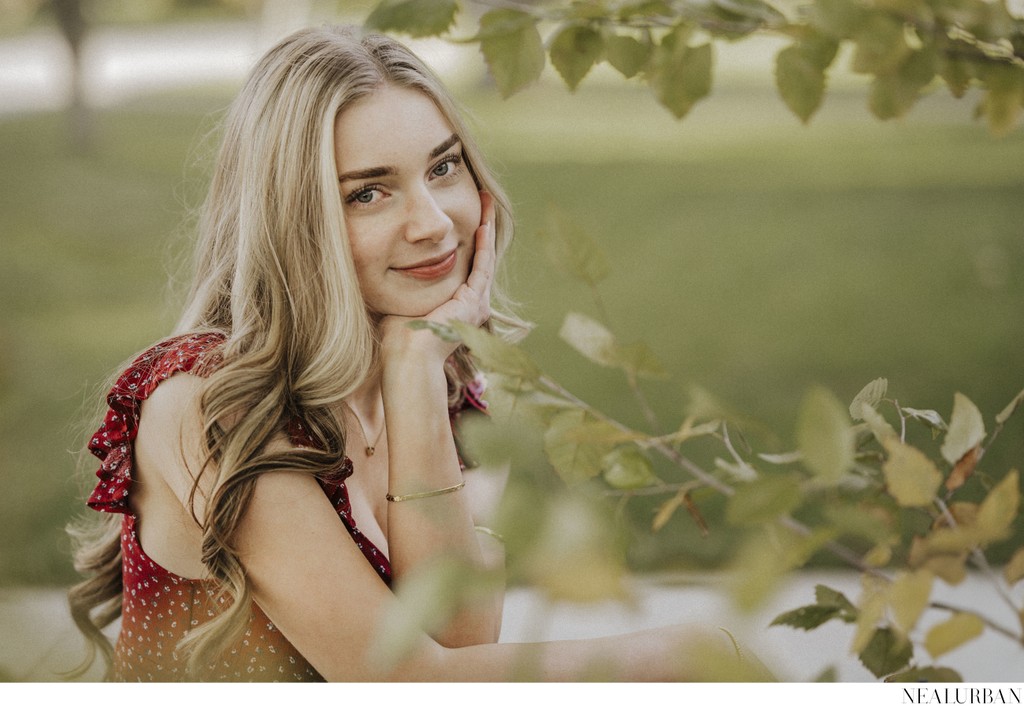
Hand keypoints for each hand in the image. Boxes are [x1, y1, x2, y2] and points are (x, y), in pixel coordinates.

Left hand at [379, 191, 495, 363]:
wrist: (406, 355)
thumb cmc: (397, 334)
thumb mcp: (402, 297)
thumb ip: (403, 280)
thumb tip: (389, 261)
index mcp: (456, 304)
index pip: (465, 263)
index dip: (466, 237)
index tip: (462, 213)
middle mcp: (471, 303)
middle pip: (479, 256)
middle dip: (481, 226)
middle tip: (483, 200)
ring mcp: (475, 303)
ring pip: (485, 257)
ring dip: (486, 228)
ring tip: (487, 203)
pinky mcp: (474, 301)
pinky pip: (482, 265)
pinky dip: (484, 244)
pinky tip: (482, 224)